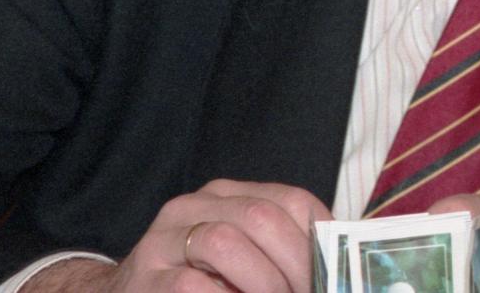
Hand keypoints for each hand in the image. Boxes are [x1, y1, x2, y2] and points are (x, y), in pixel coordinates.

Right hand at [26, 179, 330, 292]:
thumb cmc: (198, 282)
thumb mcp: (242, 259)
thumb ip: (279, 254)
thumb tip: (334, 273)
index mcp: (228, 195)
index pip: (292, 200)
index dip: (321, 239)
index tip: (336, 273)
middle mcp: (193, 206)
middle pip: (262, 218)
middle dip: (297, 264)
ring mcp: (162, 240)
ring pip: (224, 241)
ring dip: (263, 281)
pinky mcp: (143, 278)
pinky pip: (190, 286)